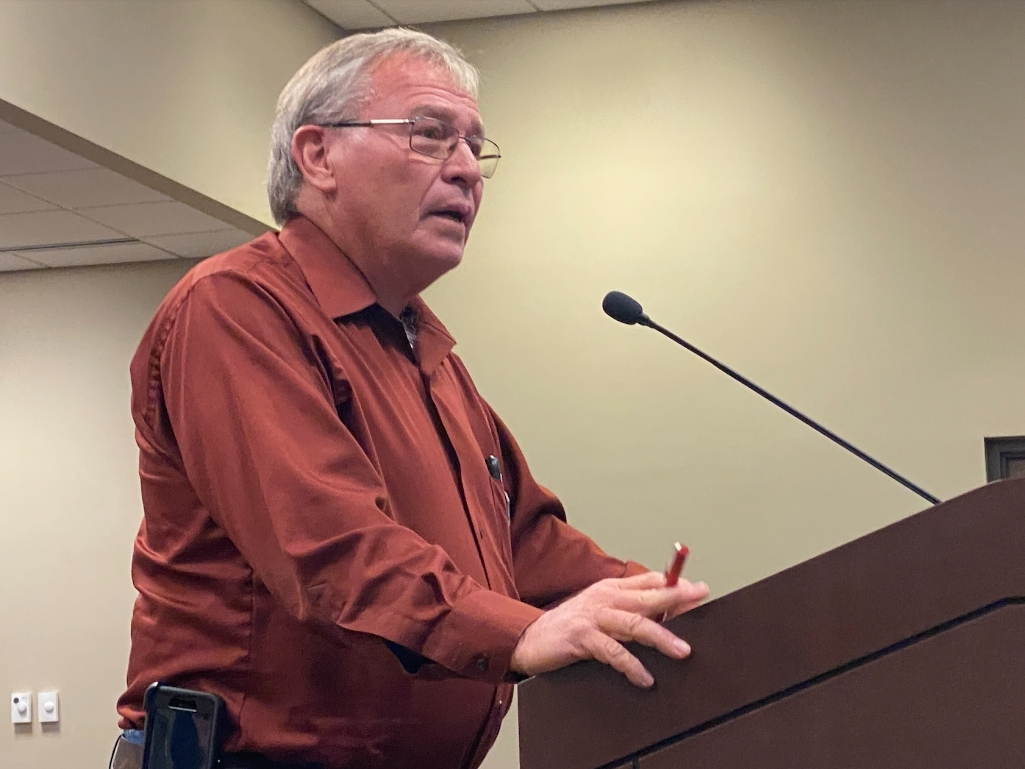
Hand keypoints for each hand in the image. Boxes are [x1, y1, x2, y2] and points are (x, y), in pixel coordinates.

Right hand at [510, 571, 708, 687]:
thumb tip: (664, 604)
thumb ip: (627, 603)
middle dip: (675, 598)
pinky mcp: (582, 638)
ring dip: (660, 637)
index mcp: (610, 589)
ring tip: (682, 650)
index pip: (649, 581)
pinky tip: (645, 678)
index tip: (698, 589)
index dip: (674, 584)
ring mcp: (593, 618)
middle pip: (646, 597)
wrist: (529, 637)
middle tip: (700, 598)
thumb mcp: (600, 607)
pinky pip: (612, 652)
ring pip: (634, 624)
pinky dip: (631, 665)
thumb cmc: (569, 625)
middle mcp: (604, 598)